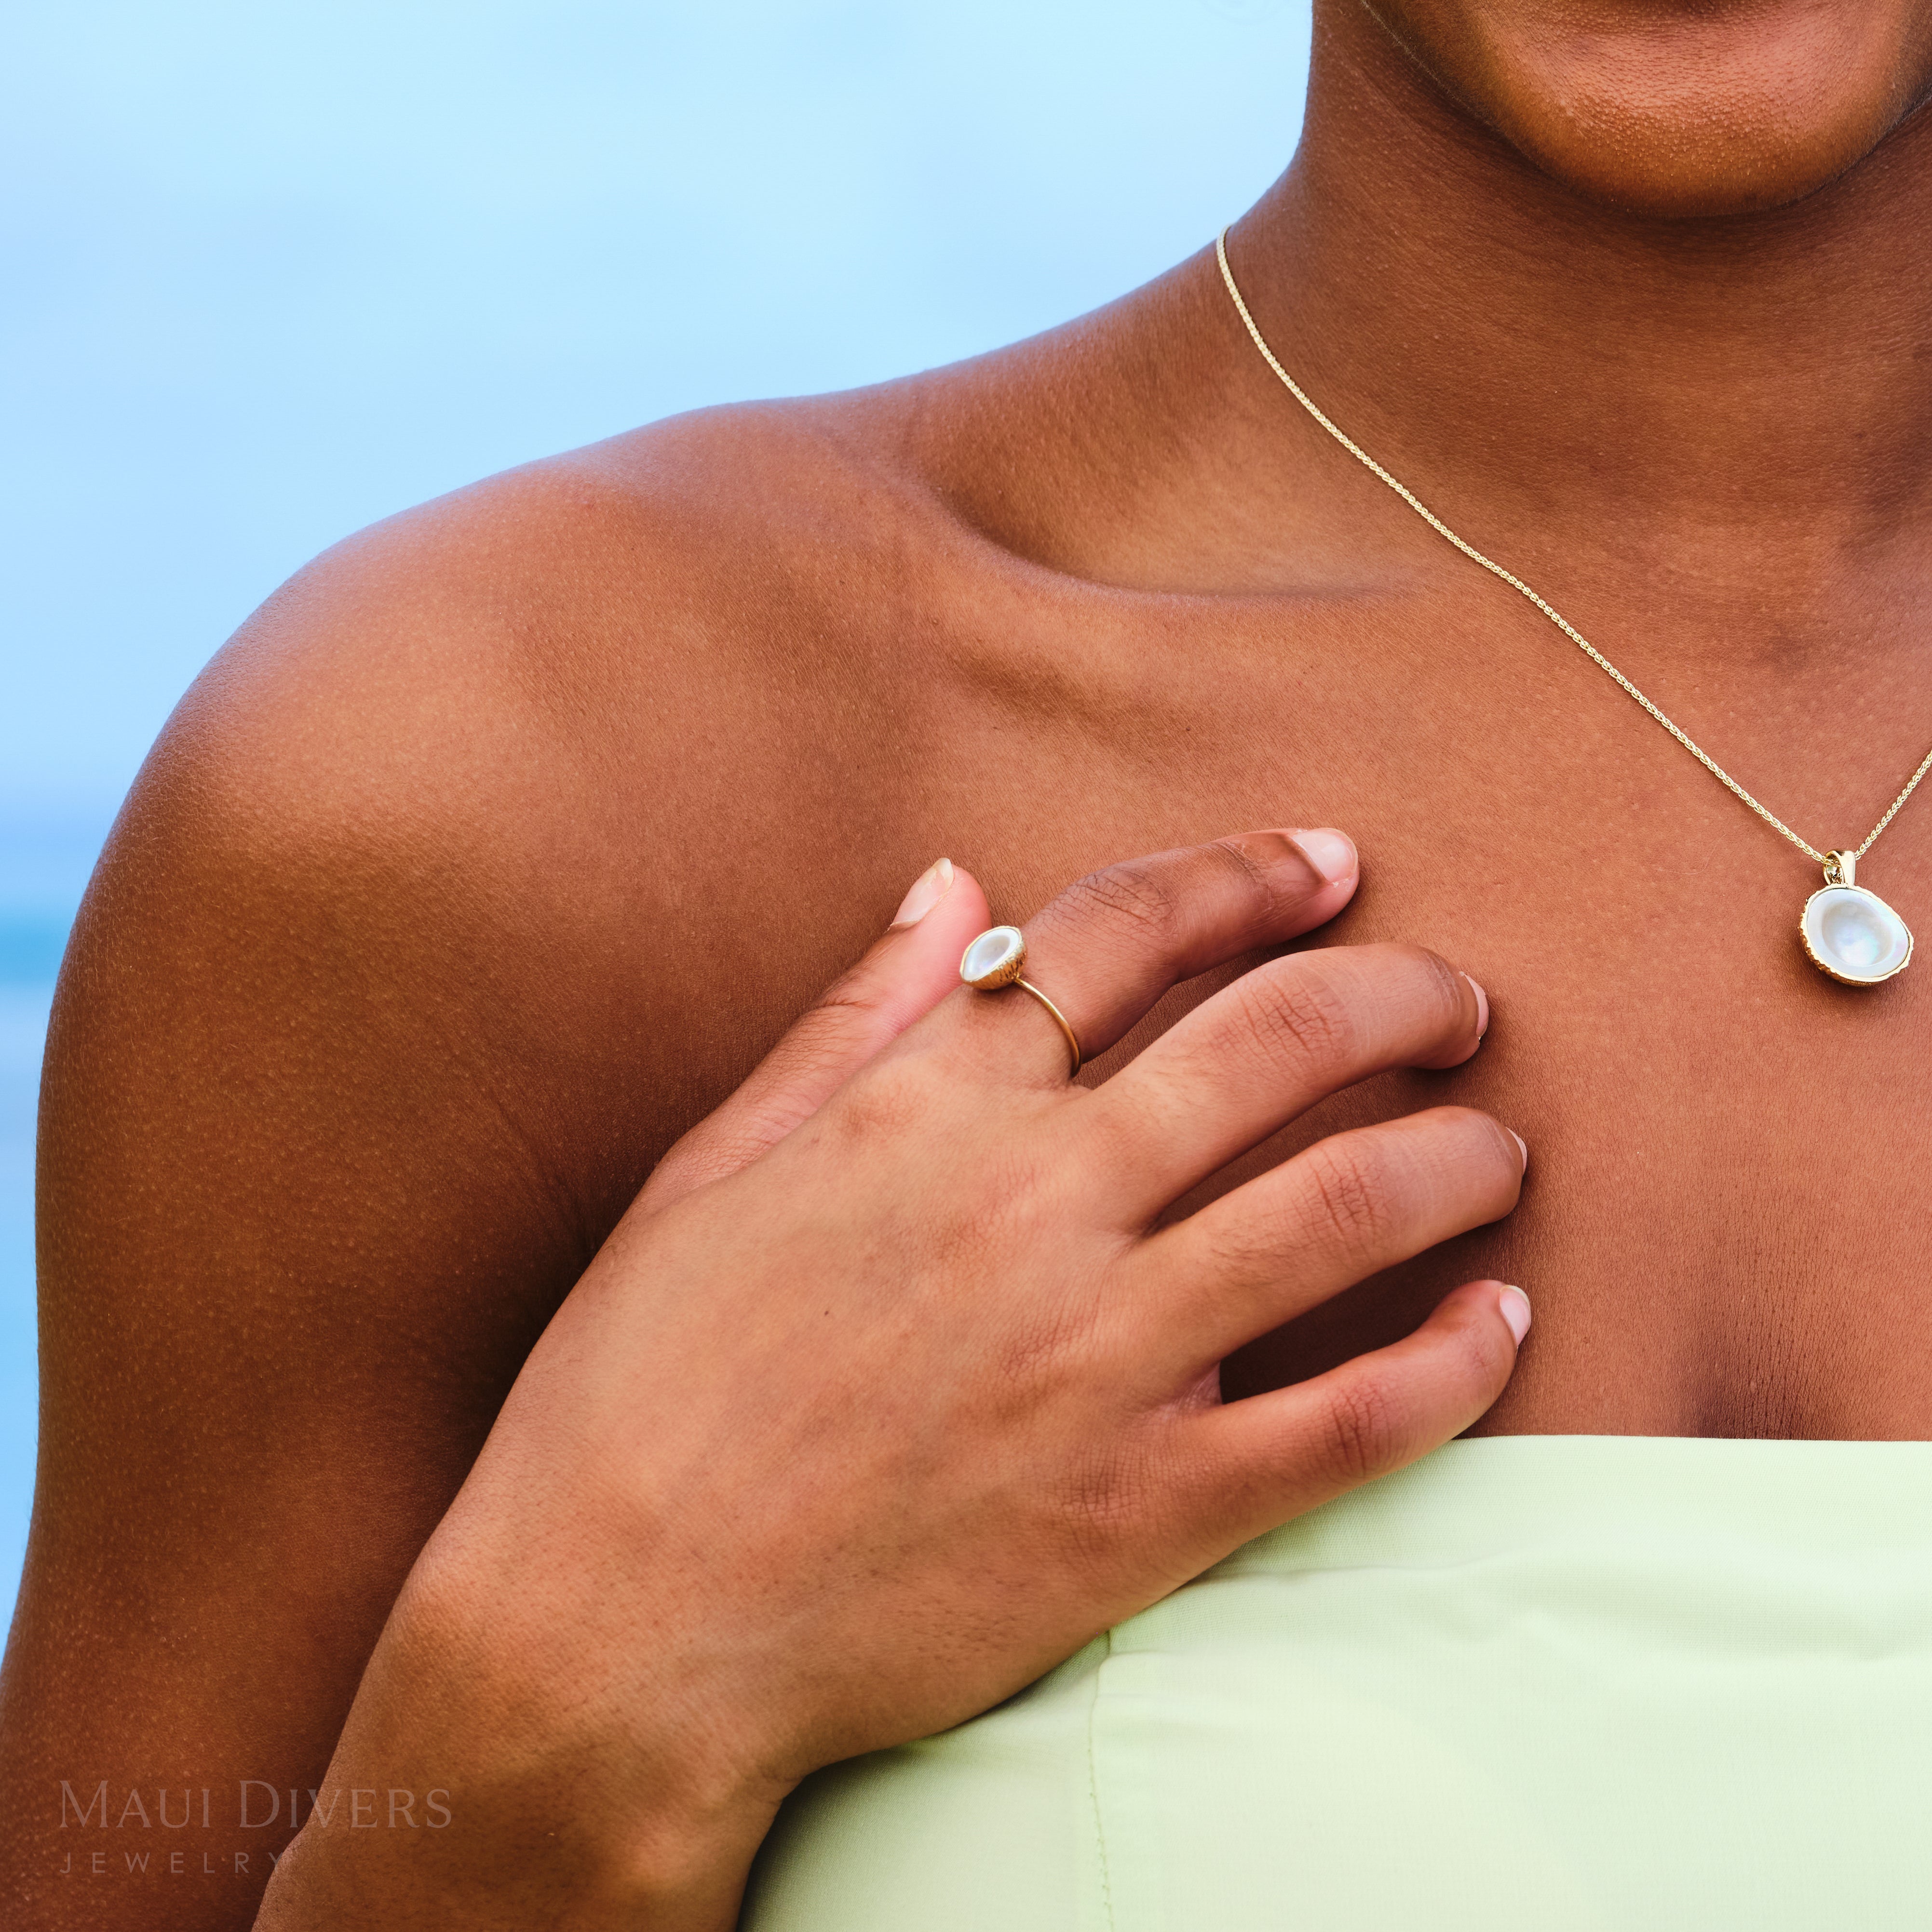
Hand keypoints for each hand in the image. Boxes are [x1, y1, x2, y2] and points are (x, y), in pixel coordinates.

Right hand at [255, 831, 1527, 1930]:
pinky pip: (1354, 1423)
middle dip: (1399, 995)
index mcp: (927, 1111)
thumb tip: (957, 885)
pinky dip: (1454, 1364)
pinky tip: (1500, 1323)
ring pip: (1347, 1209)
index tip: (1328, 861)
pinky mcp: (1146, 1511)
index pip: (1127, 934)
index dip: (1246, 875)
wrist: (614, 1636)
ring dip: (1460, 1159)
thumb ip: (853, 1018)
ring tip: (1501, 1148)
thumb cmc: (637, 1392)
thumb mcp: (715, 1168)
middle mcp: (1033, 1205)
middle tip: (1459, 1003)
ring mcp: (1101, 1359)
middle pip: (1278, 1042)